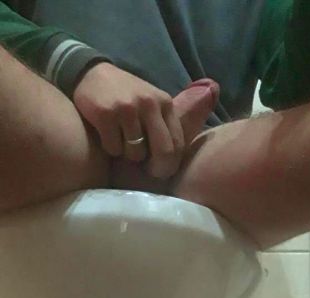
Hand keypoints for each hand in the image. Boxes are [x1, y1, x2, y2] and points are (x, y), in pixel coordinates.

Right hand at [73, 62, 184, 178]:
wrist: (91, 73)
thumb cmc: (125, 96)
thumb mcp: (151, 103)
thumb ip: (164, 124)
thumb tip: (173, 160)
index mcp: (165, 102)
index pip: (178, 143)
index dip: (171, 164)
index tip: (161, 171)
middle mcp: (149, 104)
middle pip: (163, 152)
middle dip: (156, 168)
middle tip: (146, 171)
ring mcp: (128, 109)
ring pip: (136, 153)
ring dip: (127, 155)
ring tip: (121, 142)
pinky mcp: (106, 114)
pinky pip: (114, 149)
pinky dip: (110, 149)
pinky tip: (106, 136)